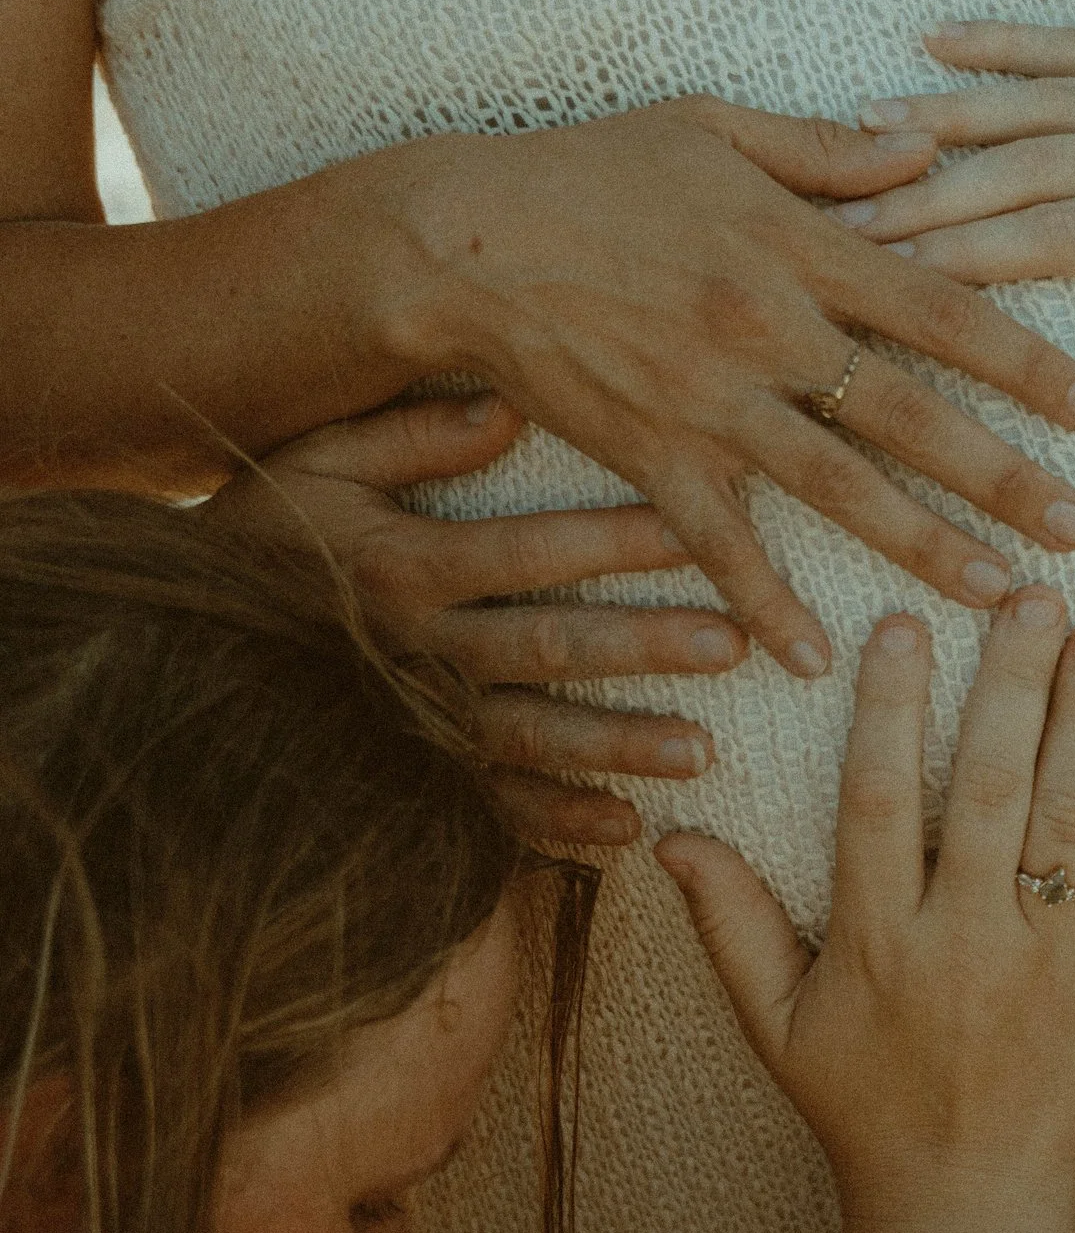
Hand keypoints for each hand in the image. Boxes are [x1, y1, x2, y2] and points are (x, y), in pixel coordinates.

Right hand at [215, 395, 751, 851]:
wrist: (184, 646)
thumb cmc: (265, 535)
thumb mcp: (314, 462)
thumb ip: (408, 434)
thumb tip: (511, 404)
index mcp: (398, 568)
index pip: (524, 552)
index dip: (612, 541)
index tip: (700, 529)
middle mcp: (414, 653)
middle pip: (545, 649)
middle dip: (642, 647)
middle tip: (732, 643)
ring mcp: (415, 725)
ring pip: (532, 739)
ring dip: (619, 747)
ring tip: (704, 750)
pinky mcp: (415, 776)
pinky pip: (492, 810)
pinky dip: (557, 825)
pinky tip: (626, 829)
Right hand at [381, 97, 1074, 675]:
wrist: (459, 239)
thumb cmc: (587, 171)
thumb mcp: (713, 127)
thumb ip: (829, 149)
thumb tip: (930, 149)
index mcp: (798, 246)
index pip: (941, 307)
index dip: (1024, 361)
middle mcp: (769, 331)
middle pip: (912, 414)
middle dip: (1004, 477)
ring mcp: (710, 402)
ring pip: (839, 488)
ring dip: (924, 548)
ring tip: (998, 596)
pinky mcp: (649, 455)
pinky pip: (719, 542)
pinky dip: (763, 602)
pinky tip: (813, 657)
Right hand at [656, 588, 1074, 1212]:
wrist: (974, 1205)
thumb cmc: (865, 1108)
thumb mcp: (778, 1028)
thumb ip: (730, 927)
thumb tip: (668, 836)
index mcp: (882, 948)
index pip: (880, 806)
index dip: (890, 713)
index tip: (900, 627)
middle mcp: (970, 947)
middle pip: (991, 794)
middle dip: (1011, 688)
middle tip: (1029, 597)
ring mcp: (1052, 961)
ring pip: (1072, 821)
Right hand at [849, 24, 1074, 406]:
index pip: (1064, 237)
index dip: (970, 255)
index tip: (887, 276)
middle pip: (1030, 168)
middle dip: (927, 196)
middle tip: (838, 225)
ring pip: (1040, 102)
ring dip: (943, 117)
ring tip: (854, 138)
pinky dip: (1006, 42)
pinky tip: (934, 39)